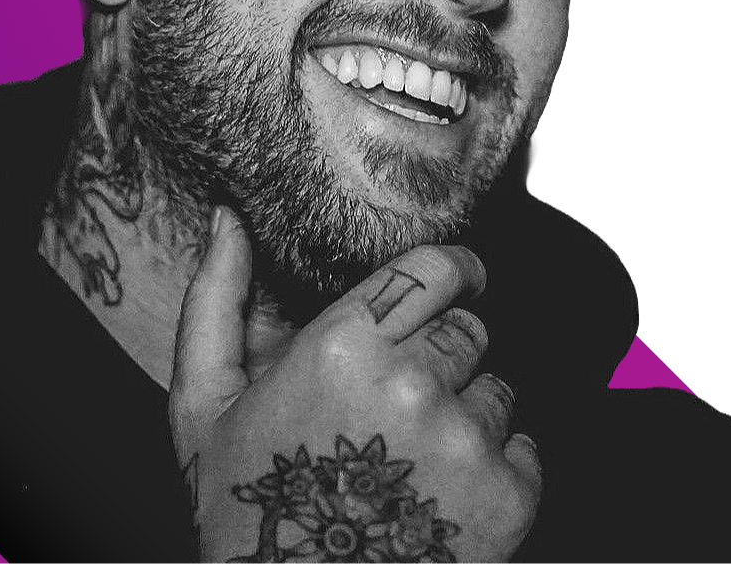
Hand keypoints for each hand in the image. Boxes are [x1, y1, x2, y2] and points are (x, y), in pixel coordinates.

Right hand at [169, 208, 541, 562]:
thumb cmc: (249, 510)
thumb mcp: (205, 404)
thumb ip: (215, 299)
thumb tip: (229, 220)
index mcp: (344, 345)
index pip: (435, 268)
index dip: (449, 272)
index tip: (449, 283)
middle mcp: (414, 382)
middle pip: (469, 326)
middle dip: (443, 349)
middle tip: (401, 396)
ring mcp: (466, 441)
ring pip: (499, 385)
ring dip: (468, 408)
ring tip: (415, 453)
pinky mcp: (508, 496)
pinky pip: (525, 446)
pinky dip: (495, 463)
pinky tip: (443, 490)